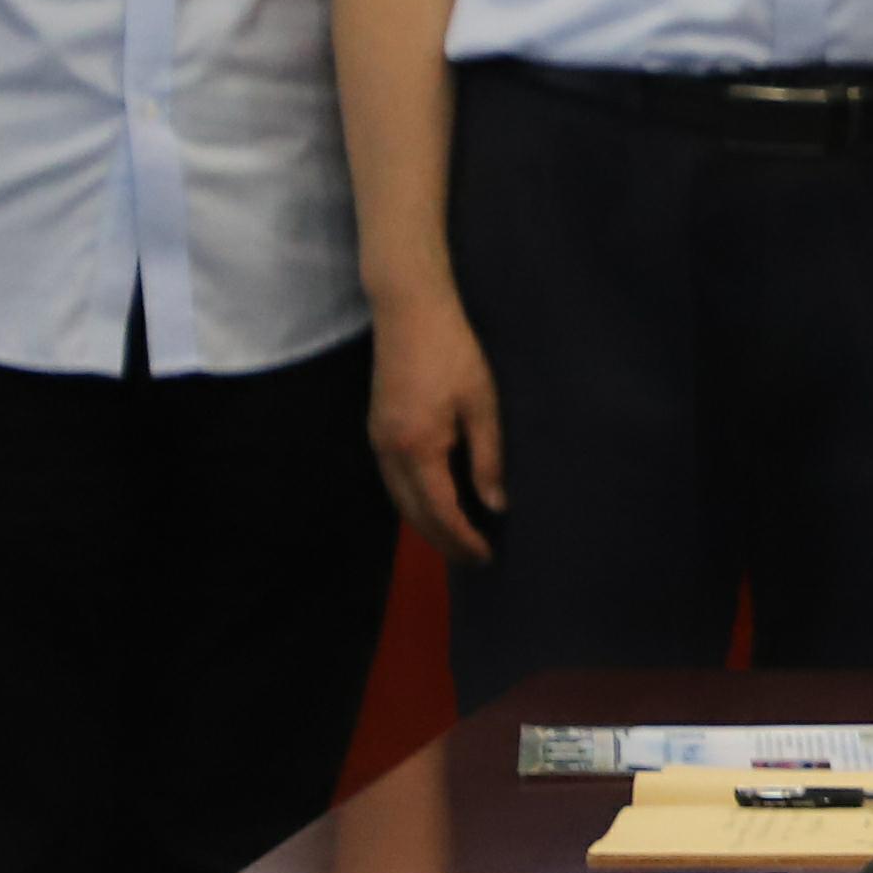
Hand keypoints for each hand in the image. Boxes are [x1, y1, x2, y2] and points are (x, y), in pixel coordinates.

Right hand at [369, 285, 504, 563]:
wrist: (409, 313)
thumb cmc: (455, 353)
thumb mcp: (482, 405)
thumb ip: (488, 459)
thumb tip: (495, 506)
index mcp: (418, 447)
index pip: (440, 511)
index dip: (463, 539)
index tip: (486, 556)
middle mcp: (389, 451)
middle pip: (414, 513)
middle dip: (444, 541)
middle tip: (474, 560)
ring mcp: (378, 441)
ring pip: (399, 500)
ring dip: (427, 525)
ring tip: (459, 540)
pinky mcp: (377, 429)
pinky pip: (394, 481)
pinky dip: (414, 502)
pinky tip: (436, 504)